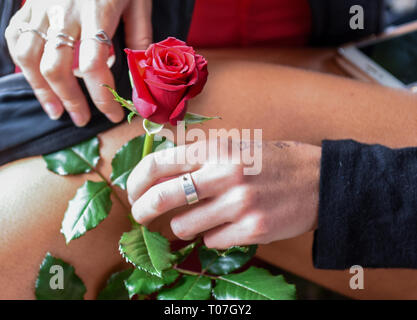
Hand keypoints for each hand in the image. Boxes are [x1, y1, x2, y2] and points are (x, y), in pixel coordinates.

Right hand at [5, 0, 151, 125]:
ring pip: (29, 57)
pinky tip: (34, 79)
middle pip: (57, 68)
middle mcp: (65, 14)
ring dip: (40, 90)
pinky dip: (22, 63)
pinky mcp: (29, 5)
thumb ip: (140, 36)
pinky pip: (15, 38)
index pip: (96, 66)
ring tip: (54, 110)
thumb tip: (141, 73)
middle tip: (81, 119)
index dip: (103, 97)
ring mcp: (42, 9)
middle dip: (70, 100)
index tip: (112, 114)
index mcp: (97, 13)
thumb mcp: (138, 2)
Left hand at [127, 140, 320, 248]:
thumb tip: (158, 172)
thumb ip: (198, 157)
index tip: (133, 192)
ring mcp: (239, 204)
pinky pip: (211, 241)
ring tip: (198, 220)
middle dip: (143, 211)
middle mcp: (224, 174)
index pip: (158, 164)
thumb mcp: (234, 147)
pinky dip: (212, 237)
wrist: (318, 180)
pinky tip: (226, 227)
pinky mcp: (253, 230)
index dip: (137, 181)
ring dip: (184, 226)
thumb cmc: (270, 162)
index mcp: (216, 149)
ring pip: (184, 226)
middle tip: (141, 217)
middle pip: (162, 197)